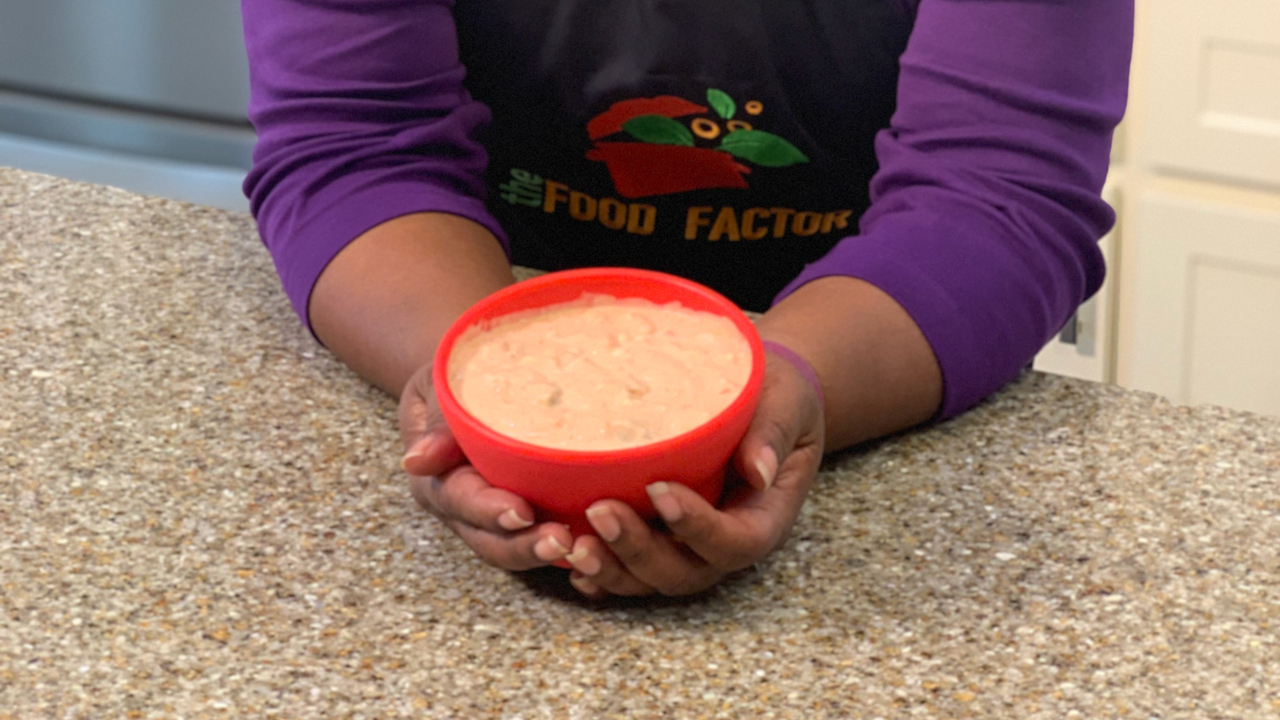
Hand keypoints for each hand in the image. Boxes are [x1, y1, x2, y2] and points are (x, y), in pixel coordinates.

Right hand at [398, 360, 574, 569]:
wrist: (478, 382)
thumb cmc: (460, 382)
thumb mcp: (440, 390)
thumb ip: (437, 423)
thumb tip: (416, 461)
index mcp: (441, 480)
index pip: (462, 502)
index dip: (490, 511)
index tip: (520, 513)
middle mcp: (468, 510)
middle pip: (491, 542)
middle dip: (525, 546)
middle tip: (563, 541)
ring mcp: (499, 519)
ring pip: (520, 549)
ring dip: (550, 554)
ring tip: (583, 549)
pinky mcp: (533, 517)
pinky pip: (548, 540)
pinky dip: (573, 551)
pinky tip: (603, 549)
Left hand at [561, 345, 824, 597]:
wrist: (760, 396)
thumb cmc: (776, 395)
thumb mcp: (786, 402)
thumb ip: (773, 432)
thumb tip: (758, 470)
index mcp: (762, 517)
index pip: (735, 542)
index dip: (697, 527)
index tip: (660, 491)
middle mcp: (722, 542)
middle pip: (683, 572)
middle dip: (639, 551)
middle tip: (600, 511)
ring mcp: (686, 546)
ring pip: (648, 580)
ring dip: (608, 569)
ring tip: (571, 544)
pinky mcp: (656, 536)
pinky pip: (625, 569)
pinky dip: (596, 573)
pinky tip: (562, 557)